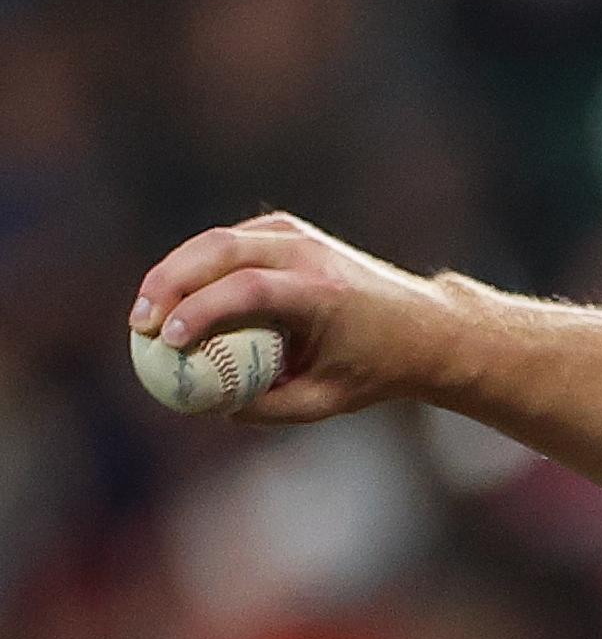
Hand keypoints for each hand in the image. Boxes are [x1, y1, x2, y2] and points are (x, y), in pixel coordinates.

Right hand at [129, 213, 463, 423]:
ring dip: (174, 270)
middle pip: (222, 250)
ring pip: (219, 240)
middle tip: (140, 324)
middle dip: (170, 282)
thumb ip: (270, 407)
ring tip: (146, 313)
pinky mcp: (290, 231)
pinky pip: (231, 242)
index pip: (249, 289)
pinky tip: (173, 295)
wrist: (425, 326)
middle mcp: (310, 254)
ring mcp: (300, 236)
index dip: (202, 309)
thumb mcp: (328, 400)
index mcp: (323, 293)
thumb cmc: (376, 370)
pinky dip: (197, 264)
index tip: (170, 340)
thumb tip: (210, 408)